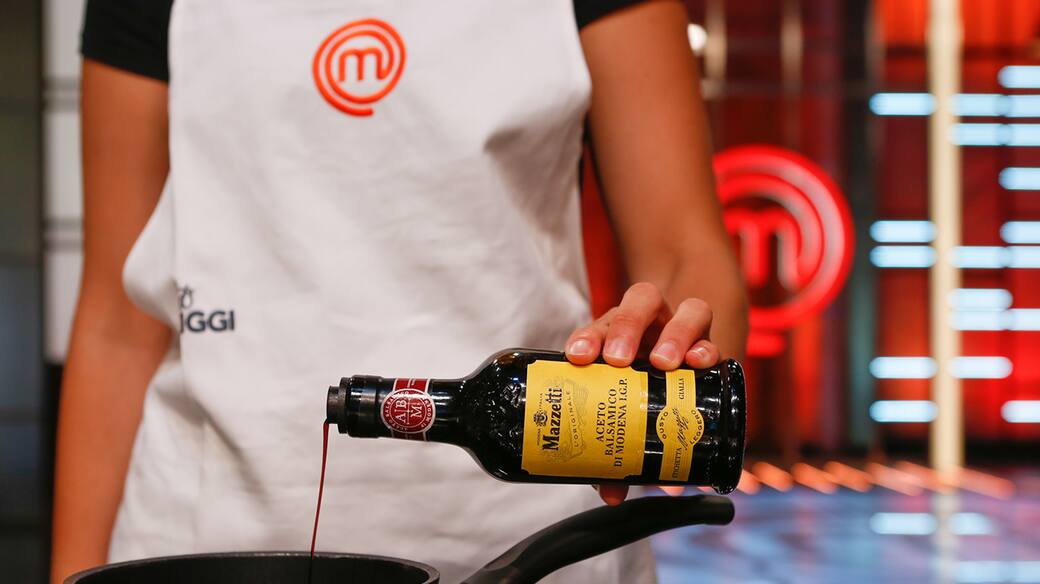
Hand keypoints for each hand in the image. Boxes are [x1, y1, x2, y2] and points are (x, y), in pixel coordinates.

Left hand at [563, 282, 719, 504]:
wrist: (685, 365)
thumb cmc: (640, 394)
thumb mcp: (625, 412)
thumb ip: (616, 449)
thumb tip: (611, 494)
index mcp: (618, 333)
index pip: (600, 326)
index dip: (587, 337)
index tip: (578, 357)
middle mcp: (652, 323)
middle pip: (640, 302)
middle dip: (626, 327)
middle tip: (619, 359)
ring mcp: (684, 328)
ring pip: (685, 309)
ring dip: (675, 334)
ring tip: (665, 363)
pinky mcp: (711, 343)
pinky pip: (714, 336)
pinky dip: (706, 348)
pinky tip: (702, 363)